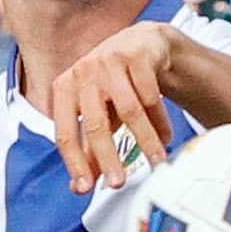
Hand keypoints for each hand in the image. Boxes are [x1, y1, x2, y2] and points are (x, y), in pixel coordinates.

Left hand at [50, 19, 178, 189]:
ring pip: (129, 110)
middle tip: (120, 183)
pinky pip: (150, 95)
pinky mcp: (135, 55)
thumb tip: (78, 186)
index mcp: (65, 89)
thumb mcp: (98, 114)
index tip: (85, 187)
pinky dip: (159, 120)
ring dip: (145, 141)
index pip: (65, 133)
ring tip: (157, 162)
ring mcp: (108, 61)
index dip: (75, 163)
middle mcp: (83, 73)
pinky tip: (165, 135)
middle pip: (95, 124)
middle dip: (109, 158)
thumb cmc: (113, 85)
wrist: (141, 44)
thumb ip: (88, 148)